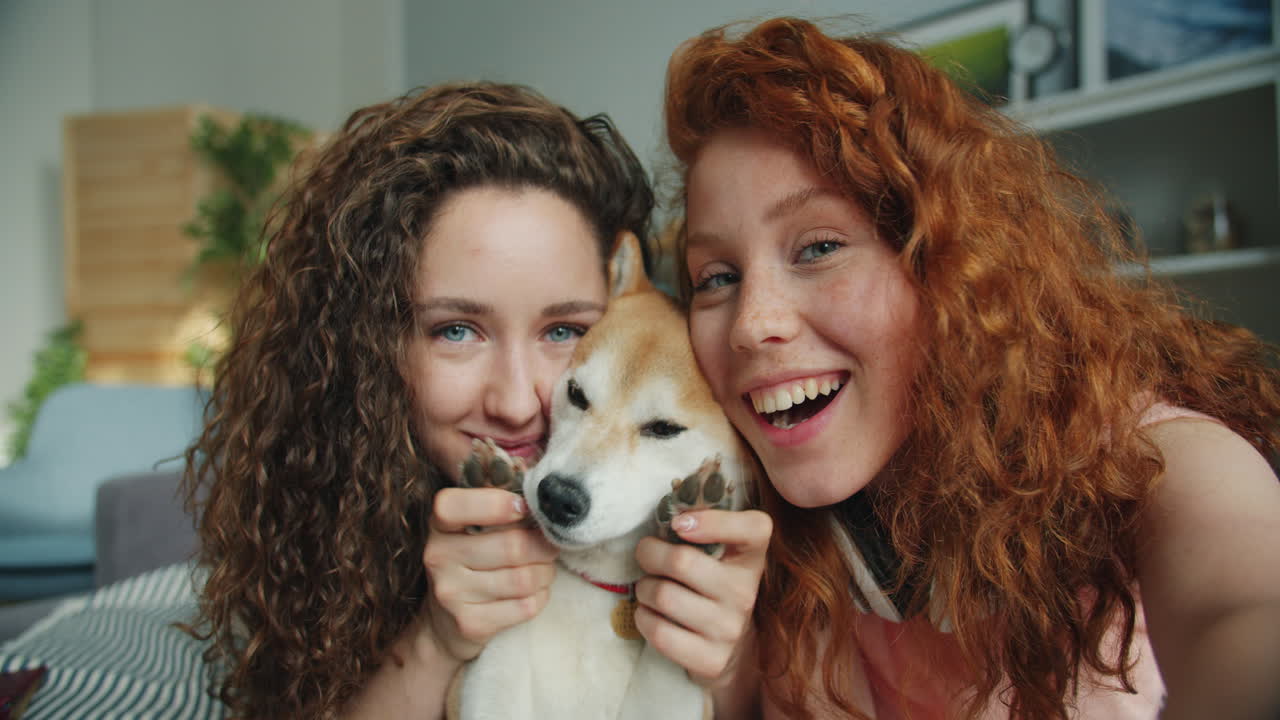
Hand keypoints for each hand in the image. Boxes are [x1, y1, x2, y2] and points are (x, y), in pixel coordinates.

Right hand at [420, 487, 558, 662]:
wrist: (445, 625)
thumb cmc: (472, 562)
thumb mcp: (471, 529)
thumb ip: (498, 504)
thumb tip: (540, 489)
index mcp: (439, 525)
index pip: (454, 505)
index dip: (496, 504)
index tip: (522, 508)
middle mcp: (438, 557)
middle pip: (512, 546)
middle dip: (542, 546)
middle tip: (548, 546)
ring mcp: (450, 593)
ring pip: (524, 578)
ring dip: (545, 573)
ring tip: (542, 570)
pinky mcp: (470, 624)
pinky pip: (526, 606)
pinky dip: (540, 597)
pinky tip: (533, 593)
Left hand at [633, 508, 772, 686]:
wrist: (732, 648)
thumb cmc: (712, 583)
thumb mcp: (719, 552)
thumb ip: (699, 524)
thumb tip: (668, 511)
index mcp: (752, 556)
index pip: (754, 528)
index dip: (713, 520)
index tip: (679, 524)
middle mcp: (746, 592)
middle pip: (681, 561)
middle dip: (650, 554)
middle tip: (647, 555)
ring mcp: (730, 629)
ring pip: (663, 595)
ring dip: (644, 588)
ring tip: (650, 588)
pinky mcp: (712, 660)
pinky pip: (660, 632)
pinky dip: (643, 618)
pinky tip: (651, 614)